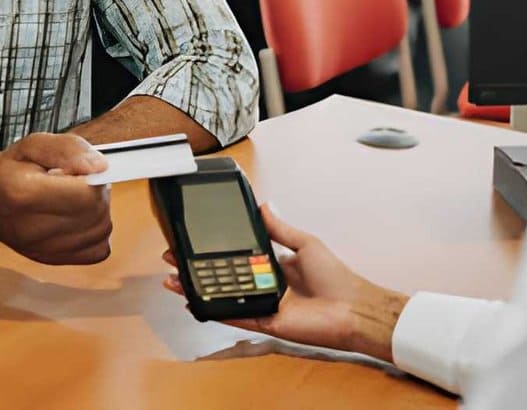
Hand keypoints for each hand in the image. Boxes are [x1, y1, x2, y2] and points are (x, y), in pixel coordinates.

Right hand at [0, 133, 112, 265]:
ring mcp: (42, 250)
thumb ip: (68, 150)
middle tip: (79, 182)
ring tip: (76, 198)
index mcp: (24, 194)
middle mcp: (32, 228)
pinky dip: (96, 233)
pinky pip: (97, 251)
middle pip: (96, 214)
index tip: (81, 170)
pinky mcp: (51, 260)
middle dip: (97, 193)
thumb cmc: (6, 171)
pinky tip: (79, 218)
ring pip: (101, 233)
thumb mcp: (32, 145)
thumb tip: (101, 167)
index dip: (93, 178)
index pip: (86, 195)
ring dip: (98, 212)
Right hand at [161, 203, 407, 359]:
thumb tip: (264, 205)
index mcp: (274, 264)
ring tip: (174, 278)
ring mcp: (262, 304)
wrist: (352, 308)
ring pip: (223, 295)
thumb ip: (281, 228)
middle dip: (198, 267)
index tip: (197, 238)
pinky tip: (195, 303)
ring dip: (198, 287)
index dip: (216, 249)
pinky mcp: (264, 322)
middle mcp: (264, 284)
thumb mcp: (306, 243)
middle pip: (224, 275)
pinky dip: (215, 310)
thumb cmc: (336, 277)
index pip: (238, 255)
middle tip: (174, 257)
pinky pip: (234, 316)